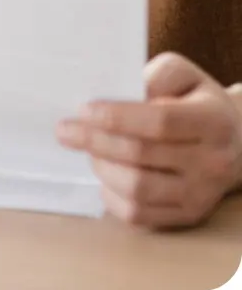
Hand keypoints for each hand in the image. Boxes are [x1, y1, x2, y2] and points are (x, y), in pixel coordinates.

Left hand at [57, 52, 241, 228]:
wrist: (233, 140)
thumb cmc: (194, 100)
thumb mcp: (182, 74)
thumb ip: (156, 75)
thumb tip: (120, 91)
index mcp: (212, 122)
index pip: (160, 123)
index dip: (117, 117)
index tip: (83, 109)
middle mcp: (211, 162)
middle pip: (141, 156)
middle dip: (94, 141)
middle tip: (65, 130)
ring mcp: (201, 194)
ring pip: (137, 189)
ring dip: (101, 166)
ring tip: (88, 149)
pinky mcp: (188, 216)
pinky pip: (139, 215)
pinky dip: (111, 195)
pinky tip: (104, 173)